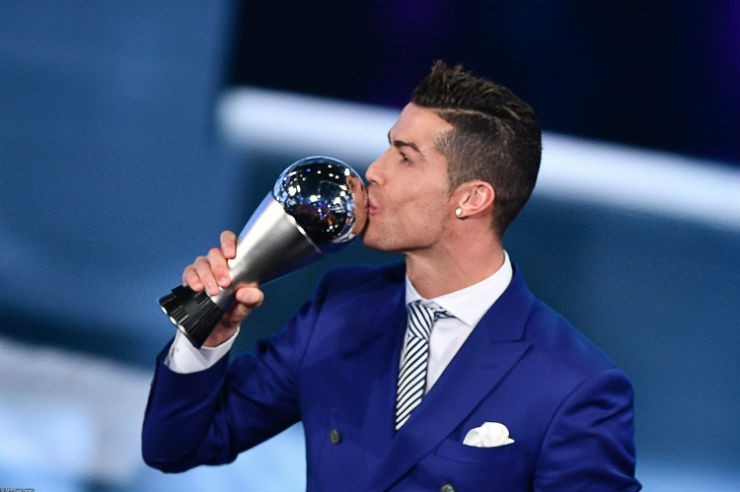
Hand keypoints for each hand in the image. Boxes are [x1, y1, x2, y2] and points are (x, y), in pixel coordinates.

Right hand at [181, 230, 264, 346]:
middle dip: (219, 267)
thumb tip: (245, 292)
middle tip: (225, 283)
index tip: (231, 255)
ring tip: (212, 291)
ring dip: (206, 276)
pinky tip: (197, 288)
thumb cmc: (236, 309)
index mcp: (234, 262)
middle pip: (214, 253)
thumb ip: (253, 298)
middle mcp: (217, 262)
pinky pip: (188, 273)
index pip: (229, 241)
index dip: (228, 242)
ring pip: (201, 263)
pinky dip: (192, 279)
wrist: (219, 328)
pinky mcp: (191, 280)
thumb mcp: (248, 306)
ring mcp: (203, 270)